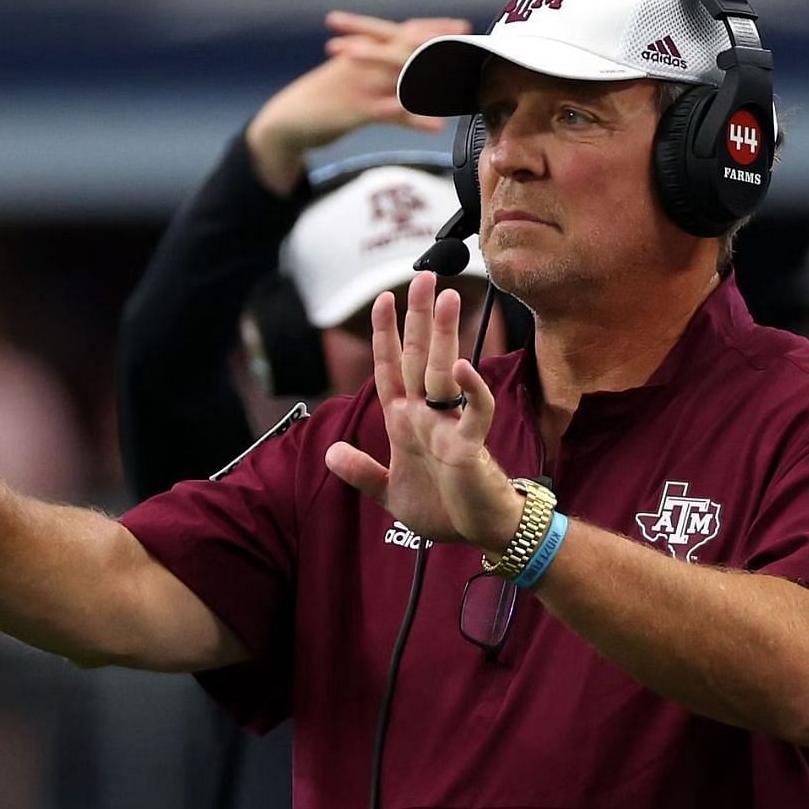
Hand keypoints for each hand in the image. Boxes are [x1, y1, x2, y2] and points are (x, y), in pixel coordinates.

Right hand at [246, 12, 471, 195]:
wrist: (285, 121)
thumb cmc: (322, 102)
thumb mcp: (348, 82)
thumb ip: (374, 74)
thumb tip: (400, 75)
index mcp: (362, 52)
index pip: (402, 31)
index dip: (432, 27)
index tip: (461, 25)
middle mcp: (363, 63)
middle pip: (408, 47)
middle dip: (441, 44)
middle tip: (470, 42)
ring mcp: (359, 85)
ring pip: (404, 78)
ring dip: (436, 81)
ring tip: (463, 83)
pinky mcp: (354, 111)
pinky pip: (390, 113)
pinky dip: (413, 118)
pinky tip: (435, 125)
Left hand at [323, 272, 520, 551]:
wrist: (478, 532)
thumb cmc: (442, 507)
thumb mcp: (388, 493)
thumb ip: (360, 473)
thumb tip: (330, 454)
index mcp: (404, 422)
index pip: (390, 369)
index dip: (385, 336)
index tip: (382, 299)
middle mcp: (426, 416)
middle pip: (419, 358)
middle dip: (418, 319)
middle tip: (424, 275)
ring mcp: (448, 427)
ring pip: (444, 373)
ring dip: (445, 337)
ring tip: (448, 298)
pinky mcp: (470, 447)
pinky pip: (475, 413)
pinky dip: (470, 392)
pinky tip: (463, 368)